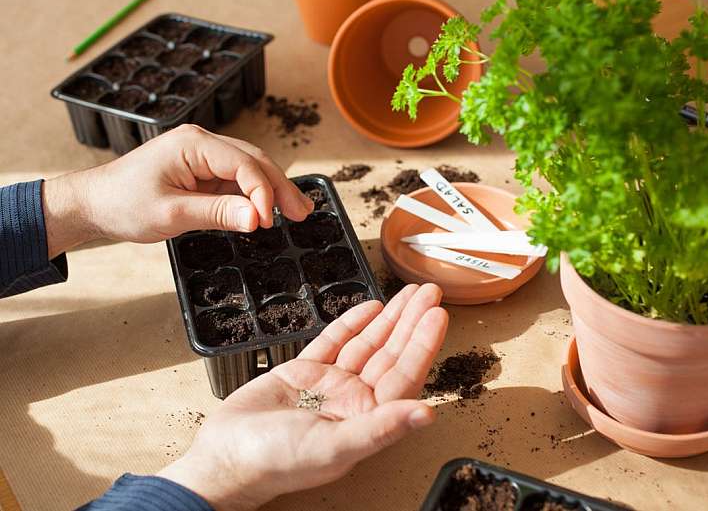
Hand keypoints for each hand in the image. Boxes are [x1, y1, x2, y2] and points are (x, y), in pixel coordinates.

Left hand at [42, 124, 312, 257]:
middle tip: (303, 213)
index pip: (243, 164)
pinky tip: (270, 211)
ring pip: (249, 171)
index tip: (270, 221)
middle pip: (254, 162)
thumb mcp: (171, 213)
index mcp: (193, 145)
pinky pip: (236, 182)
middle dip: (280, 188)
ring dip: (272, 191)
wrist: (95, 204)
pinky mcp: (202, 172)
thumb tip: (258, 217)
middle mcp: (202, 144)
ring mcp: (203, 158)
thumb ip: (217, 214)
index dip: (262, 192)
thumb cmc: (124, 204)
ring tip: (298, 212)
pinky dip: (254, 197)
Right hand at [158, 284, 447, 510]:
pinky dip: (352, 323)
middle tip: (429, 291)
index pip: (404, 375)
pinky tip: (371, 308)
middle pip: (390, 353)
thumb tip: (427, 414)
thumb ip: (382, 427)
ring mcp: (329, 384)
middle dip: (411, 322)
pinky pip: (334, 342)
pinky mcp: (304, 371)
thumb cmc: (277, 461)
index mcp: (366, 418)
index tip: (438, 315)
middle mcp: (352, 400)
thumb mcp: (334, 446)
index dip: (423, 344)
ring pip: (366, 344)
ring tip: (408, 294)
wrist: (225, 455)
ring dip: (388, 318)